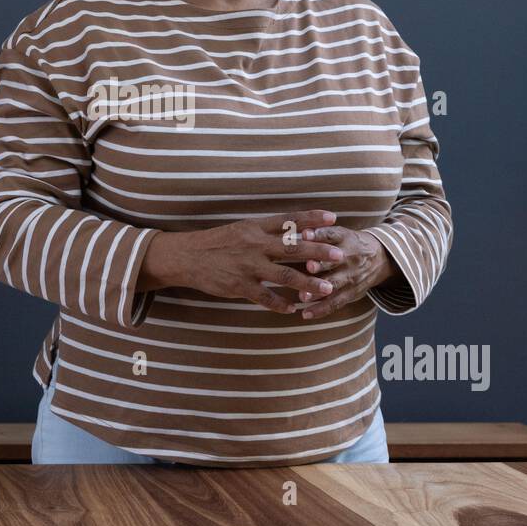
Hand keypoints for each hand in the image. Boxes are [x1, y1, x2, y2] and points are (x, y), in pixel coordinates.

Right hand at [143, 210, 347, 315]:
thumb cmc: (215, 242)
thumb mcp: (240, 229)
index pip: (288, 220)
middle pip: (292, 247)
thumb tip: (291, 232)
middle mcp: (254, 245)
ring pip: (284, 275)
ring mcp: (248, 266)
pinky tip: (294, 310)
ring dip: (308, 283)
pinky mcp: (239, 286)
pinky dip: (280, 304)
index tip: (333, 216)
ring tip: (327, 288)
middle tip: (340, 254)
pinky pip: (265, 297)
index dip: (311, 218)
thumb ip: (265, 231)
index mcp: (255, 227)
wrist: (186, 256)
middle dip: (318, 251)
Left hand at [292, 227, 397, 319]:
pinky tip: (306, 314)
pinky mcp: (351, 292)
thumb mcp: (341, 233)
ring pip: (334, 284)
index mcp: (345, 238)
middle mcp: (349, 257)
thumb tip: (298, 227)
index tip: (305, 234)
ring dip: (319, 291)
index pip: (332, 235)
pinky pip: (335, 303)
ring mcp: (350, 276)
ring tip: (303, 296)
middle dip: (321, 264)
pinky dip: (321, 309)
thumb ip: (320, 232)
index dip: (319, 234)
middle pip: (334, 261)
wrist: (380, 258)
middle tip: (308, 266)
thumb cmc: (349, 243)